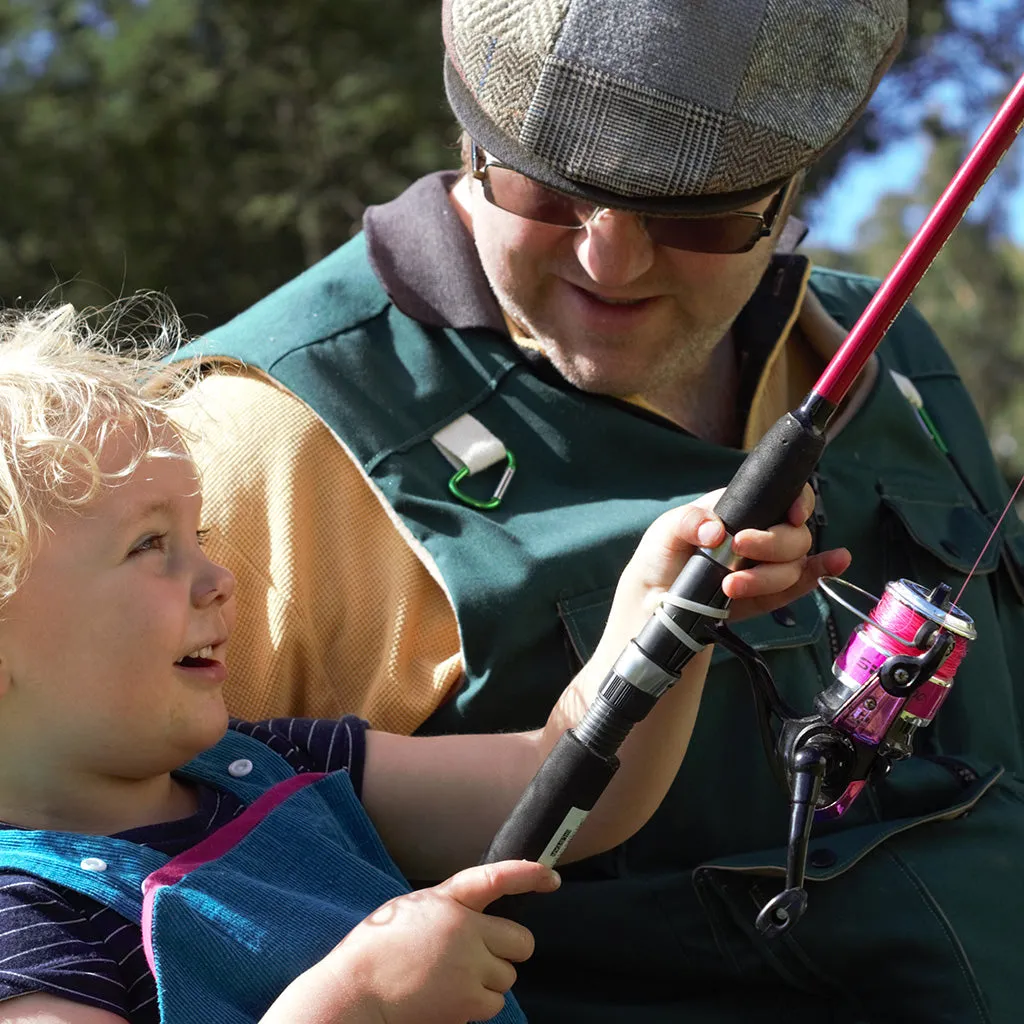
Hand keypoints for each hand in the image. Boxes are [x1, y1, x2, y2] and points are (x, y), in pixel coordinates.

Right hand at [273, 860, 558, 1023]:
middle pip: (520, 942)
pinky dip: (478, 1004)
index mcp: (448, 901)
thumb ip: (451, 909)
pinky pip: (493, 1004)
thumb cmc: (378, 948)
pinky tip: (449, 996)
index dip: (529, 875)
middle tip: (480, 955)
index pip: (497, 879)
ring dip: (489, 980)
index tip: (550, 877)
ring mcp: (470, 967)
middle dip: (507, 950)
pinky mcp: (467, 1001)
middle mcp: (466, 931)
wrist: (355, 990)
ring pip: (507, 976)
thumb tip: (480, 920)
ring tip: (452, 978)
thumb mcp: (414, 909)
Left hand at [608, 485, 849, 635]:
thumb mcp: (664, 531)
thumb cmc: (661, 557)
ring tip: (728, 585)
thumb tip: (716, 530)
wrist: (654, 604)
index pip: (782, 494)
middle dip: (771, 544)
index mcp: (741, 509)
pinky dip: (819, 576)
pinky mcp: (768, 595)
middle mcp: (761, 533)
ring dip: (767, 576)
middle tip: (739, 548)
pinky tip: (835, 564)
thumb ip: (687, 522)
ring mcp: (766, 565)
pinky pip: (800, 585)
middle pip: (794, 533)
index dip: (797, 499)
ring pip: (794, 565)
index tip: (791, 512)